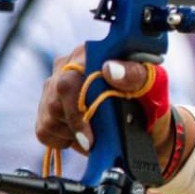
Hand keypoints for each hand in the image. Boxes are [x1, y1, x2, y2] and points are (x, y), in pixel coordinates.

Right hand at [36, 46, 174, 157]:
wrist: (145, 120)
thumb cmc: (148, 97)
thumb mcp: (151, 84)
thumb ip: (134, 74)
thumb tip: (109, 69)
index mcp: (89, 54)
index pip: (70, 80)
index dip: (78, 108)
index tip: (92, 131)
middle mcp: (66, 66)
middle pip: (55, 101)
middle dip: (76, 125)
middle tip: (95, 139)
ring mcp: (53, 87)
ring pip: (48, 116)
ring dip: (72, 133)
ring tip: (95, 133)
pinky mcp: (46, 107)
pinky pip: (44, 130)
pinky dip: (63, 140)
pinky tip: (82, 135)